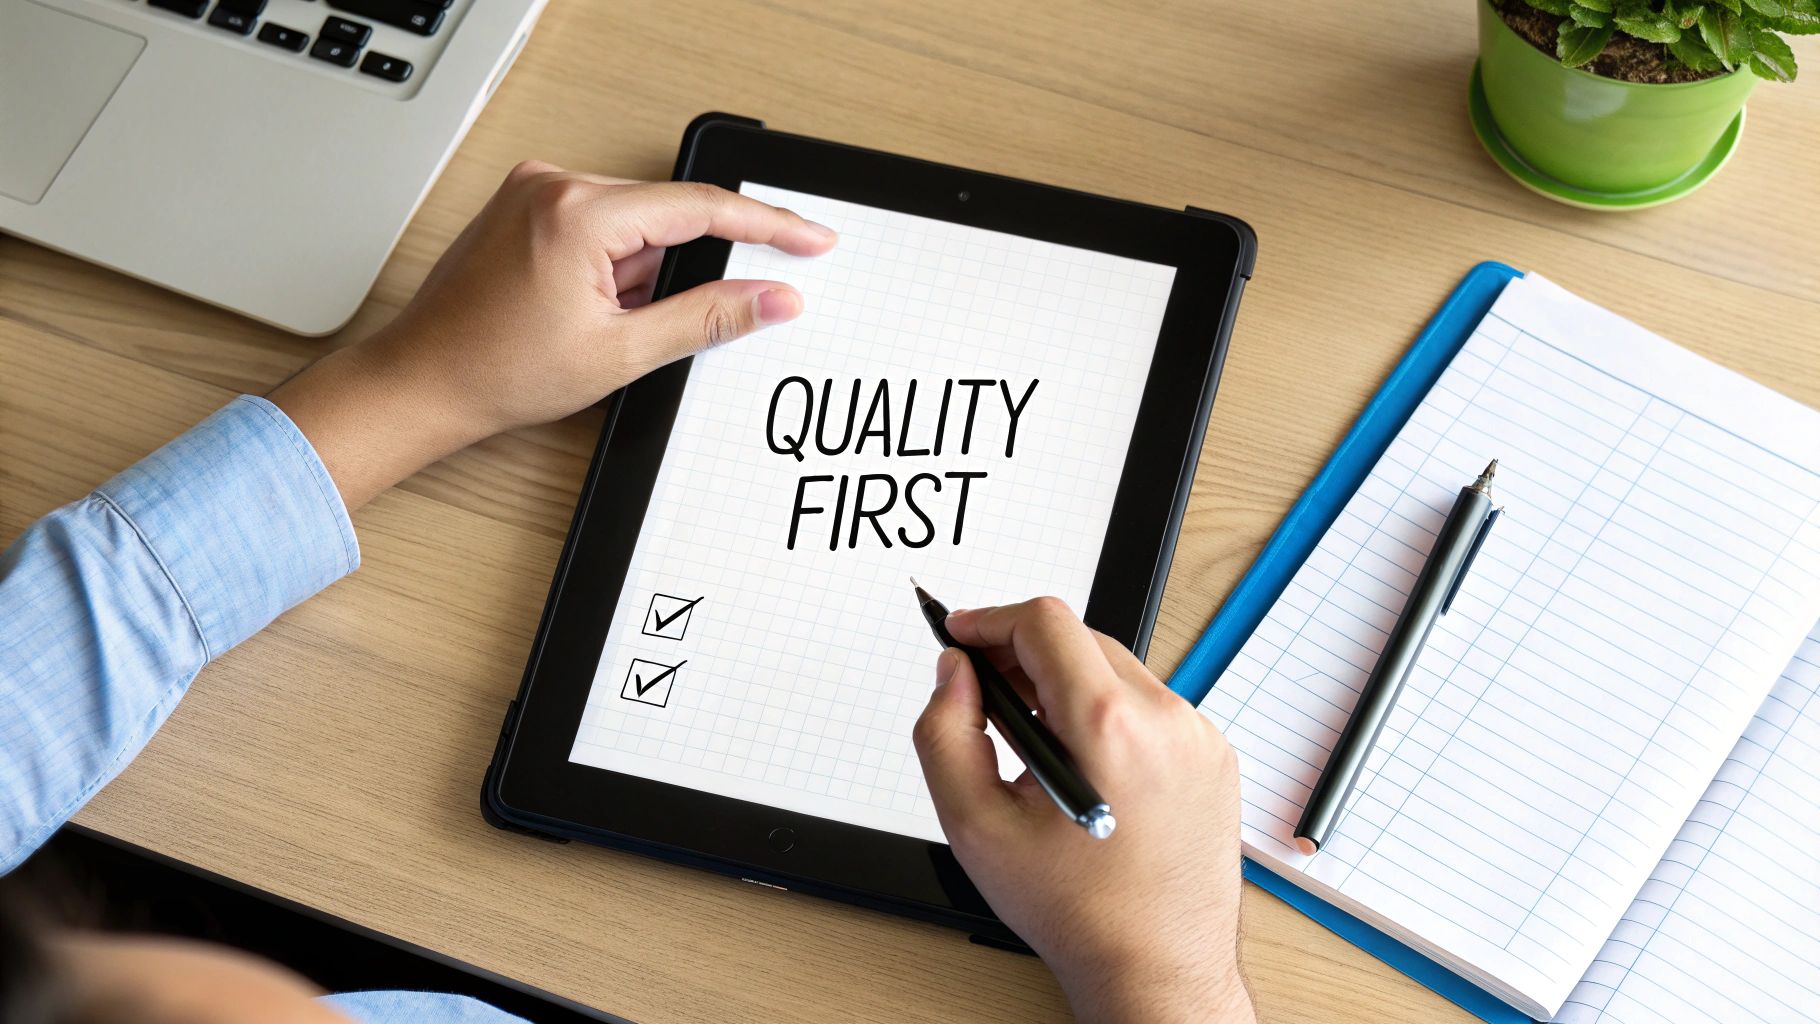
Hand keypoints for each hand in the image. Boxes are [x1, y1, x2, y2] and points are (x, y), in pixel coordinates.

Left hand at [270, 161, 836, 507]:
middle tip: (647, 326)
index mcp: (579, 211)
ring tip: (593, 327)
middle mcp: (553, 183)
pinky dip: (613, 266)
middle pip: (665, 214)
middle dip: (678, 272)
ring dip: (639, 274)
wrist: (421, 382)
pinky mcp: (525, 204)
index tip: (811, 239)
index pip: (701, 206)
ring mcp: (535, 190)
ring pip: (634, 223)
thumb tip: (772, 297)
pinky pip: (600, 225)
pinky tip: (583, 310)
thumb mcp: (622, 352)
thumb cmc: (498, 372)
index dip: (768, 224)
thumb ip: (709, 316)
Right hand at [913, 598, 1253, 1022]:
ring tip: (1031, 739)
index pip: (1045, 623)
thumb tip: (954, 674)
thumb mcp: (975, 826)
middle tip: (984, 694)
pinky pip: (1150, 708)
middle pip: (1081, 641)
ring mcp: (1198, 737)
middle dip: (1024, 655)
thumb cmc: (1078, 912)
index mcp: (1108, 727)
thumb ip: (945, 733)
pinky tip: (1083, 766)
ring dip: (1067, 687)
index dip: (991, 620)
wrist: (1158, 969)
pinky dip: (1108, 718)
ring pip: (1117, 672)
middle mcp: (1165, 720)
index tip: (961, 636)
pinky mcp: (1214, 758)